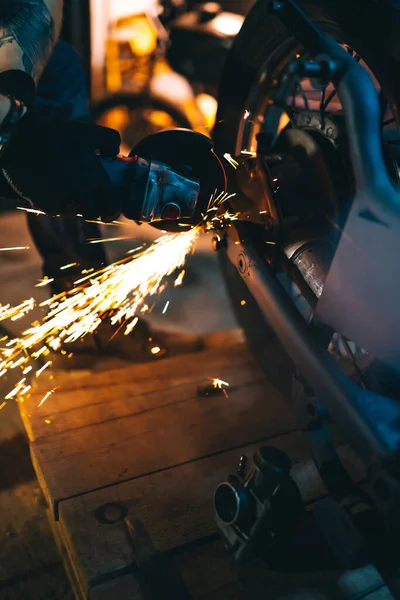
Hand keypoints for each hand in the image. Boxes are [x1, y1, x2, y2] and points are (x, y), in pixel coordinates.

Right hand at [1, 110, 120, 219]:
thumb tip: (115, 154)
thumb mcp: (89, 132)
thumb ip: (110, 141)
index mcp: (96, 181)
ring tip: (65, 186)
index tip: (108, 207)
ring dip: (73, 204)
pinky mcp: (44, 205)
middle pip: (93, 214)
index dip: (112, 210)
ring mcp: (62, 203)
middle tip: (86, 195)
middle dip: (92, 207)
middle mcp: (81, 196)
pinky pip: (55, 209)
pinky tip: (50, 186)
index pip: (112, 208)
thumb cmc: (58, 135)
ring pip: (73, 213)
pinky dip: (55, 201)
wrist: (21, 140)